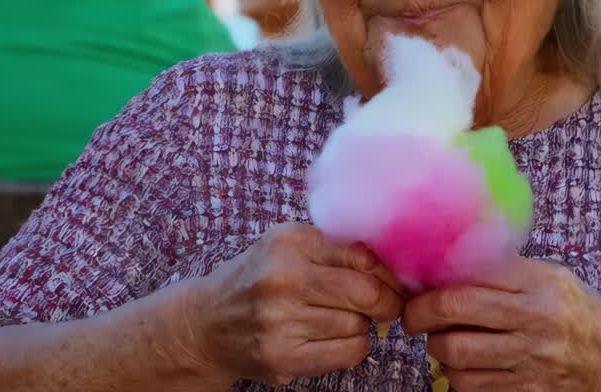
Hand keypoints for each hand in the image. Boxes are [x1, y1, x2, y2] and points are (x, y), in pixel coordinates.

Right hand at [185, 222, 404, 385]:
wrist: (207, 322)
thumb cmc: (258, 278)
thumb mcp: (288, 245)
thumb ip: (335, 247)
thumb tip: (393, 265)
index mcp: (289, 242)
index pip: (362, 256)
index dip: (387, 272)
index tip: (392, 281)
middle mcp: (283, 278)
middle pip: (365, 293)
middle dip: (386, 302)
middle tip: (385, 305)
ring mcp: (280, 321)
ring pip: (358, 326)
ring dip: (362, 325)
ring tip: (342, 318)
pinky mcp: (283, 357)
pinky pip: (347, 354)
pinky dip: (353, 346)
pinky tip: (337, 337)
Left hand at [402, 257, 600, 391]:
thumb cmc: (583, 317)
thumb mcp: (553, 280)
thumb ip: (506, 272)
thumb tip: (446, 265)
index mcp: (541, 283)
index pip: (467, 280)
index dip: (430, 287)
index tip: (418, 290)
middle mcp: (537, 320)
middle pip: (453, 314)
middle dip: (420, 316)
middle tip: (414, 318)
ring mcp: (532, 360)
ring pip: (455, 355)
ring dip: (439, 350)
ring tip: (446, 342)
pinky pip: (471, 387)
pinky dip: (458, 377)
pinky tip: (468, 366)